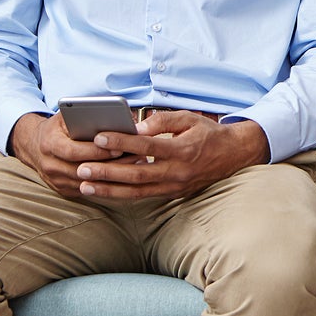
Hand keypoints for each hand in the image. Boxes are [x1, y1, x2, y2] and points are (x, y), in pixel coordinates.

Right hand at [10, 112, 125, 198]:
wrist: (33, 145)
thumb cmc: (58, 127)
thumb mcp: (66, 116)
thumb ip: (86, 116)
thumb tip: (116, 118)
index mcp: (50, 144)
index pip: (74, 151)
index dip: (97, 151)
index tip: (119, 148)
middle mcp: (49, 165)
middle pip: (82, 170)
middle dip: (110, 165)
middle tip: (134, 158)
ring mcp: (55, 180)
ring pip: (87, 182)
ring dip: (111, 176)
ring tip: (134, 166)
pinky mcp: (62, 189)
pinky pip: (86, 190)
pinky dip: (105, 183)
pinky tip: (122, 176)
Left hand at [74, 113, 269, 198]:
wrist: (233, 155)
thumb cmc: (208, 134)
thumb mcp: (190, 118)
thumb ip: (164, 120)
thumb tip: (139, 126)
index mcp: (183, 149)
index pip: (146, 145)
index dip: (122, 141)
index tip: (99, 137)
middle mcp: (177, 171)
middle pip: (136, 174)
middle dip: (107, 171)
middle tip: (82, 168)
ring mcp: (174, 186)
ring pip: (136, 191)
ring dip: (108, 189)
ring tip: (84, 185)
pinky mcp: (172, 194)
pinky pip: (143, 196)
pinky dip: (121, 194)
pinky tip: (104, 190)